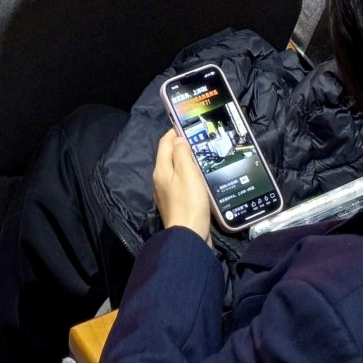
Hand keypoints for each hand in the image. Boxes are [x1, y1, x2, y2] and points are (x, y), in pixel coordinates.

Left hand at [152, 125, 215, 242]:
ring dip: (186, 163)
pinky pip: (181, 185)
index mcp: (161, 170)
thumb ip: (182, 154)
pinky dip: (189, 178)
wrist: (189, 237)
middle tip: (199, 141)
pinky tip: (201, 180)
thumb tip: (178, 140)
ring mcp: (167, 195)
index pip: (164, 144)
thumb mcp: (188, 173)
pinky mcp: (176, 205)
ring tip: (203, 158)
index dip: (174, 132)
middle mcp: (160, 181)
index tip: (188, 125)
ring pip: (175, 172)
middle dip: (181, 147)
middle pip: (169, 157)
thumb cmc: (189, 202)